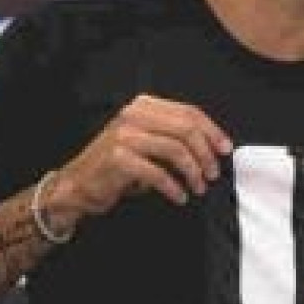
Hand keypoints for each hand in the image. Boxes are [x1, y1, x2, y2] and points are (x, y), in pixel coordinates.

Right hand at [48, 95, 234, 222]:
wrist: (78, 184)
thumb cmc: (117, 166)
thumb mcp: (146, 142)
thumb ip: (173, 136)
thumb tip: (213, 146)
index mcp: (143, 106)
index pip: (189, 112)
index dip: (212, 131)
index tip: (225, 150)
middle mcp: (133, 115)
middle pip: (186, 129)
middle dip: (206, 153)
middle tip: (213, 173)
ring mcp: (124, 135)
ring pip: (176, 150)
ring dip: (193, 172)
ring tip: (198, 187)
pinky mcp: (118, 158)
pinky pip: (158, 173)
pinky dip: (174, 187)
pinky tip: (180, 196)